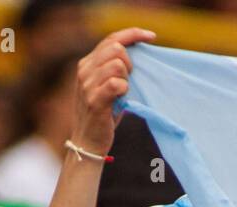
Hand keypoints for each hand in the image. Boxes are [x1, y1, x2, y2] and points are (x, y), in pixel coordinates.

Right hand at [71, 27, 154, 155]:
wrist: (88, 142)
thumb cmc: (103, 115)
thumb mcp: (106, 86)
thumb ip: (115, 69)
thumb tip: (138, 54)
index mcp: (87, 63)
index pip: (111, 38)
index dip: (133, 34)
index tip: (151, 37)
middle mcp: (84, 70)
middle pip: (115, 47)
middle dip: (130, 61)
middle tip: (130, 79)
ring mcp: (87, 85)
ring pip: (117, 64)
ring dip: (126, 78)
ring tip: (123, 91)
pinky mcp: (94, 100)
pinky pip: (116, 83)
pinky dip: (124, 89)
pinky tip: (121, 98)